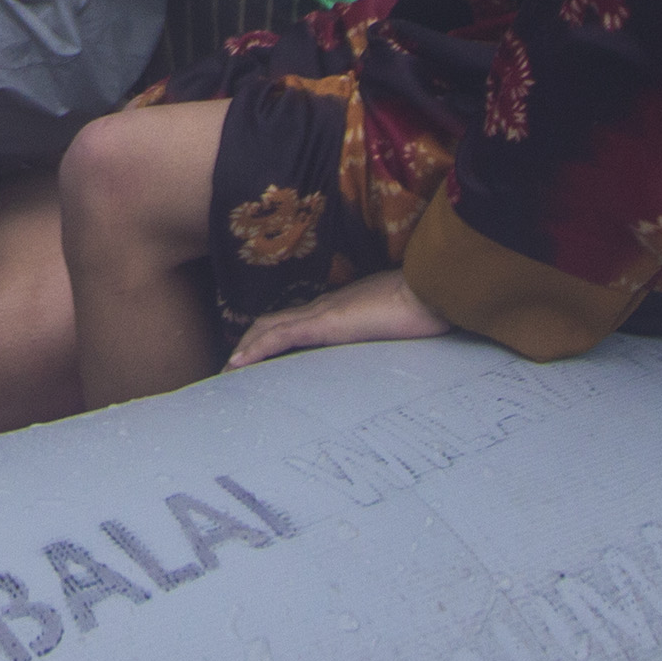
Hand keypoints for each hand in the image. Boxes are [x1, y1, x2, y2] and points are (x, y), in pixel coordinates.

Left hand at [225, 265, 449, 370]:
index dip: (270, 338)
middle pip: (273, 322)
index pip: (295, 322)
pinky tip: (238, 363)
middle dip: (249, 344)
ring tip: (226, 371)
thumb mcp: (398, 328)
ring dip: (245, 348)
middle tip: (231, 370)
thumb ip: (384, 337)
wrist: (435, 289)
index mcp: (339, 309)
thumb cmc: (425, 309)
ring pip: (269, 327)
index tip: (257, 361)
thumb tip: (385, 356)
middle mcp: (324, 307)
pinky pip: (281, 334)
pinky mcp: (327, 323)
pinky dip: (256, 348)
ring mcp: (324, 312)